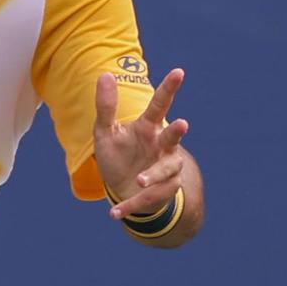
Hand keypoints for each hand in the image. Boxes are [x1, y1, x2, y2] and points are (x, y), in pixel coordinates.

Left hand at [93, 67, 189, 217]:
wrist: (120, 188)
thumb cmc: (117, 155)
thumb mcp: (105, 132)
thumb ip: (105, 106)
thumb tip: (105, 74)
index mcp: (147, 128)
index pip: (159, 105)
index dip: (169, 88)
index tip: (179, 71)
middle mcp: (162, 146)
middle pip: (173, 137)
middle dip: (177, 131)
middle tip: (181, 123)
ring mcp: (166, 169)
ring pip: (166, 170)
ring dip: (154, 175)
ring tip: (139, 179)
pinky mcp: (164, 191)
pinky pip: (149, 198)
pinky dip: (131, 205)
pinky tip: (114, 214)